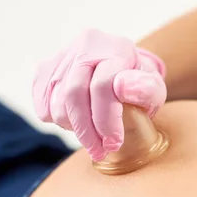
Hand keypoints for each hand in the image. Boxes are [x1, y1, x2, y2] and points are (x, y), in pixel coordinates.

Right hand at [32, 29, 166, 161]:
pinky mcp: (46, 67)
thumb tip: (122, 87)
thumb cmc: (139, 85)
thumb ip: (146, 90)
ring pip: (55, 101)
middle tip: (98, 151)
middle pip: (74, 93)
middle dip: (85, 130)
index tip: (113, 144)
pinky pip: (41, 102)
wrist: (122, 70)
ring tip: (90, 135)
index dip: (106, 120)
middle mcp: (87, 44)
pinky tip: (75, 122)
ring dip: (72, 127)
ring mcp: (63, 54)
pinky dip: (56, 120)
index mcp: (116, 48)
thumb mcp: (154, 90)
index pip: (102, 86)